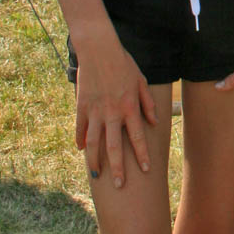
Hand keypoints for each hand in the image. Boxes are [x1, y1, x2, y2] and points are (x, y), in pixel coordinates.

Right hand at [75, 42, 156, 187]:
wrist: (99, 49)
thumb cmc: (123, 63)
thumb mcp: (141, 80)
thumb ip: (147, 103)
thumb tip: (153, 123)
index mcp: (129, 107)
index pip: (137, 137)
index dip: (142, 155)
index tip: (146, 170)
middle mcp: (112, 113)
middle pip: (114, 147)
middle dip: (118, 168)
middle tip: (120, 185)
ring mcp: (95, 111)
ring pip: (94, 143)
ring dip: (96, 162)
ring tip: (97, 176)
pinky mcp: (81, 106)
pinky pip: (80, 128)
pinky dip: (80, 141)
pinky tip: (82, 150)